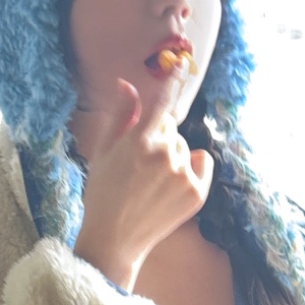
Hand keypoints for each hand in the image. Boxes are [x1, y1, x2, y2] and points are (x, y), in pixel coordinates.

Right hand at [72, 80, 212, 291]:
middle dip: (157, 137)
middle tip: (139, 164)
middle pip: (169, 128)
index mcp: (138, 142)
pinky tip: (172, 184)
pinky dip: (192, 168)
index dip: (171, 81)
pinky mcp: (197, 192)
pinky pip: (201, 162)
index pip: (162, 102)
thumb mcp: (103, 152)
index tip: (180, 64)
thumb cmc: (103, 194)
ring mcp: (182, 174)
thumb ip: (120, 115)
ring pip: (183, 147)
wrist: (115, 240)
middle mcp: (164, 155)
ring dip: (172, 155)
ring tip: (151, 181)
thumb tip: (126, 83)